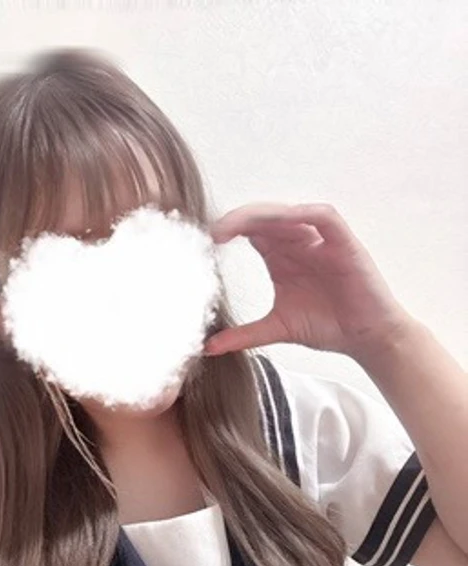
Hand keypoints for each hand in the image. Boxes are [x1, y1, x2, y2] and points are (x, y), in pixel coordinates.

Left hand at [203, 203, 413, 359]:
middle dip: (239, 219)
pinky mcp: (344, 243)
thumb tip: (208, 347)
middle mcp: (299, 243)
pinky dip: (305, 214)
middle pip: (265, 217)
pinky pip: (324, 217)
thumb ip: (244, 335)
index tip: (205, 243)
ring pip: (290, 212)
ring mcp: (321, 241)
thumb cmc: (327, 327)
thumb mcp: (276, 329)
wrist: (364, 339)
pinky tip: (286, 220)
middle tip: (215, 232)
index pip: (251, 230)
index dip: (229, 230)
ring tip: (240, 225)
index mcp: (280, 256)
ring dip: (264, 215)